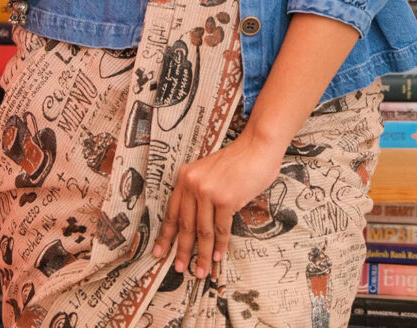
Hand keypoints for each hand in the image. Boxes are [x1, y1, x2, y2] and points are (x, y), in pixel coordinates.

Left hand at [151, 132, 283, 277]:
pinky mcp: (225, 199)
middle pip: (185, 225)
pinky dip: (219, 245)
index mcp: (185, 177)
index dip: (166, 235)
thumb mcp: (208, 173)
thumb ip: (199, 193)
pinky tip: (217, 256)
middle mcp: (193, 184)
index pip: (171, 212)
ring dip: (202, 254)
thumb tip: (195, 226)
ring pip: (202, 231)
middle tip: (180, 269)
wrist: (257, 147)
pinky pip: (220, 229)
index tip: (159, 252)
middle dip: (183, 251)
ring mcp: (208, 192)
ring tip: (201, 270)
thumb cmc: (237, 161)